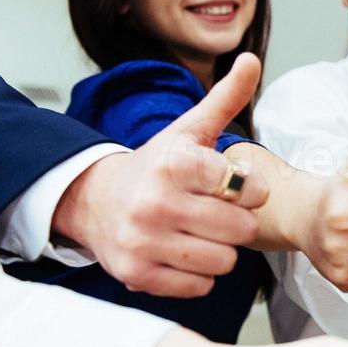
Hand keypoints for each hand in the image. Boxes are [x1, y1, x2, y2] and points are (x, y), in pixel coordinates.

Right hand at [52, 53, 270, 297]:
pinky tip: (181, 253)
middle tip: (215, 213)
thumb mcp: (188, 129)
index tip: (233, 188)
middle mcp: (156, 202)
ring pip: (225, 262)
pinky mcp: (137, 274)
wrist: (94, 200)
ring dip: (219, 250)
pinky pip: (201, 286)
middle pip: (241, 230)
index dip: (248, 191)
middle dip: (236, 223)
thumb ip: (225, 99)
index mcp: (175, 162)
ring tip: (199, 233)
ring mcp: (144, 241)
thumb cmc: (156, 165)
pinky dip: (198, 275)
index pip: (246, 188)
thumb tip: (252, 60)